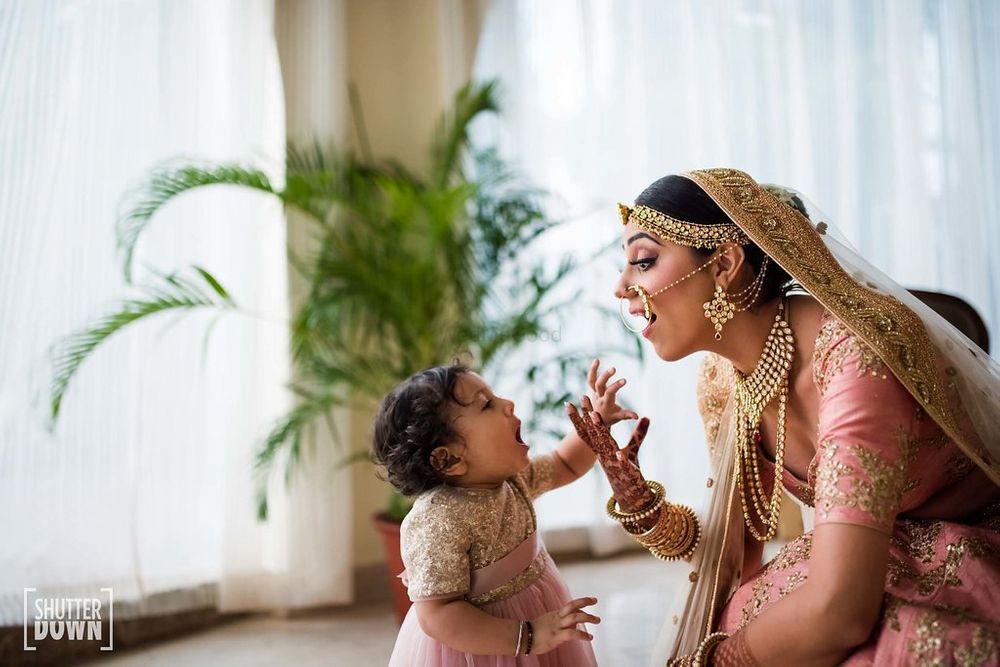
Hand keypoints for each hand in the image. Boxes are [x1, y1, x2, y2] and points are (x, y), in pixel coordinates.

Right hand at [530, 596, 599, 654]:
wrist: (522, 637)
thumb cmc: (533, 633)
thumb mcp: (547, 624)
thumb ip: (559, 624)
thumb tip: (571, 627)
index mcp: (555, 614)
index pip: (570, 605)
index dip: (582, 602)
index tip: (592, 600)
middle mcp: (557, 618)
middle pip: (573, 605)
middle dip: (585, 602)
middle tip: (595, 602)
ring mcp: (557, 626)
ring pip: (575, 617)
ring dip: (588, 617)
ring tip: (597, 620)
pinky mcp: (556, 636)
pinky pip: (572, 633)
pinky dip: (582, 634)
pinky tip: (589, 637)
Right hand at [565, 398, 654, 516]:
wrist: (631, 495)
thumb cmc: (629, 472)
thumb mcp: (633, 449)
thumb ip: (639, 433)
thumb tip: (647, 416)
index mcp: (602, 449)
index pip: (588, 431)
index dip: (579, 417)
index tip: (571, 402)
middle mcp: (604, 454)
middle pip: (593, 432)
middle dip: (587, 414)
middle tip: (582, 397)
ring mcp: (613, 462)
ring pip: (604, 444)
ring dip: (599, 429)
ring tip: (594, 415)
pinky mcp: (625, 471)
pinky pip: (622, 464)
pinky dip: (621, 458)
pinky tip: (620, 452)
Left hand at [587, 359, 638, 425]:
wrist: (594, 421)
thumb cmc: (610, 417)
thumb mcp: (618, 417)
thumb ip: (626, 415)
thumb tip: (637, 416)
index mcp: (605, 403)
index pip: (609, 393)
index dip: (616, 386)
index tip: (624, 380)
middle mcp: (598, 397)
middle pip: (599, 385)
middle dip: (605, 377)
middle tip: (613, 368)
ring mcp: (594, 392)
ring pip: (591, 381)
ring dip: (593, 371)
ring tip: (597, 360)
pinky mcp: (593, 388)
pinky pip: (591, 378)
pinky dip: (593, 370)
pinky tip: (596, 360)